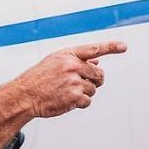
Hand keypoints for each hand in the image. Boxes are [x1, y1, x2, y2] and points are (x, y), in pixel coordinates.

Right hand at [10, 41, 126, 117]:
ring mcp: (74, 81)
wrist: (24, 95)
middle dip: (94, 79)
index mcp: (67, 54)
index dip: (110, 47)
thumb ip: (77, 60)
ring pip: (94, 88)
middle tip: (80, 83)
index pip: (93, 49)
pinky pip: (88, 100)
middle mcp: (72, 66)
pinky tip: (67, 100)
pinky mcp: (74, 97)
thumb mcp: (55, 62)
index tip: (124, 46)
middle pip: (99, 73)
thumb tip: (98, 60)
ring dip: (85, 92)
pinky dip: (81, 102)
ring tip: (67, 91)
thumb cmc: (39, 78)